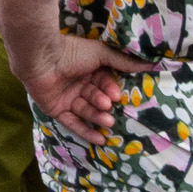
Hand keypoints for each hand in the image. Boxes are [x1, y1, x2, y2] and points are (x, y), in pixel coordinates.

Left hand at [22, 34, 150, 137]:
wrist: (41, 57)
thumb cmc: (71, 52)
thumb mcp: (100, 54)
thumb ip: (123, 62)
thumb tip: (151, 63)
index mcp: (87, 70)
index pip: (104, 84)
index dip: (110, 90)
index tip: (116, 95)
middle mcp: (78, 84)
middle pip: (95, 99)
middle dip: (103, 104)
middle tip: (109, 106)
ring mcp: (66, 98)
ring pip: (86, 111)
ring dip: (97, 116)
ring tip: (106, 119)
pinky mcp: (56, 109)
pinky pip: (72, 123)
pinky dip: (86, 131)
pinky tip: (100, 139)